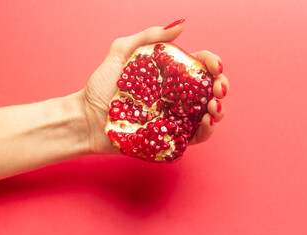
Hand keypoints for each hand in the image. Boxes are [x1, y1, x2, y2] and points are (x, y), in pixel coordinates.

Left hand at [81, 22, 228, 154]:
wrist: (86, 118)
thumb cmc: (100, 86)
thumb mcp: (121, 52)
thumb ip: (148, 37)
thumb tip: (181, 25)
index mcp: (167, 74)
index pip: (198, 65)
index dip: (211, 63)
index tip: (213, 65)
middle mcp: (174, 95)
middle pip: (208, 89)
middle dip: (220, 86)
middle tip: (218, 88)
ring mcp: (173, 116)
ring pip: (206, 113)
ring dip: (218, 109)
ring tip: (213, 106)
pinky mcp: (169, 137)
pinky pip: (194, 136)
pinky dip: (206, 131)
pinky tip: (205, 122)